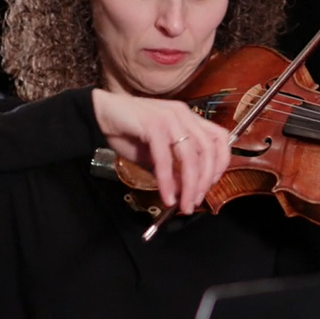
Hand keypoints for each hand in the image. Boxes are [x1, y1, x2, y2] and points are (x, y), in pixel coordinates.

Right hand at [91, 89, 230, 213]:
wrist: (98, 114)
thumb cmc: (127, 133)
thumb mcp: (155, 154)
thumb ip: (173, 168)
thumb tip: (186, 191)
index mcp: (188, 118)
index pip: (220, 138)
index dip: (221, 162)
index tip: (211, 184)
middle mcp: (183, 115)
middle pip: (208, 150)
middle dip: (205, 181)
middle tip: (195, 201)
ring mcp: (170, 117)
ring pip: (190, 155)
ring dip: (189, 185)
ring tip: (184, 204)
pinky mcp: (153, 124)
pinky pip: (165, 158)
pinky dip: (167, 180)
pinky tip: (167, 196)